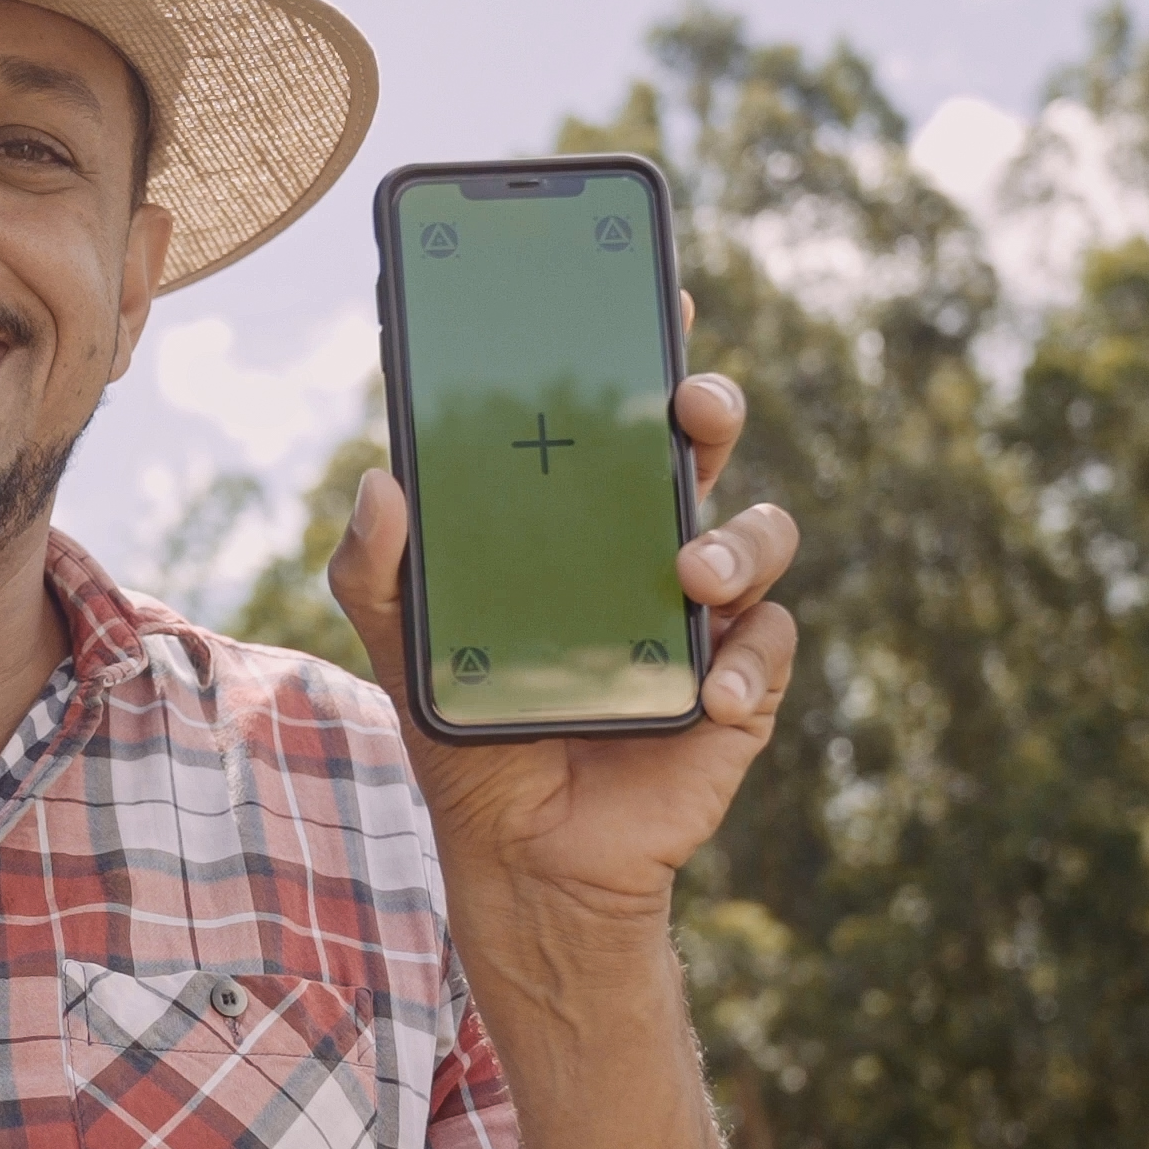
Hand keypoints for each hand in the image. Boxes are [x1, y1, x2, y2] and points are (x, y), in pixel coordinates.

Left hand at [326, 291, 797, 973]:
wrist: (522, 853)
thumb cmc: (472, 729)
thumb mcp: (404, 642)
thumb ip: (376, 565)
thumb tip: (380, 480)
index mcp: (582, 516)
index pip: (622, 413)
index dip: (648, 348)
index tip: (657, 295)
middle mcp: (653, 546)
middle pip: (705, 447)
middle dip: (711, 406)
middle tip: (686, 407)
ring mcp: (704, 615)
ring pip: (760, 533)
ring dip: (735, 538)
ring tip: (687, 574)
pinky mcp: (739, 687)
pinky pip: (772, 646)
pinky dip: (748, 661)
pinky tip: (710, 690)